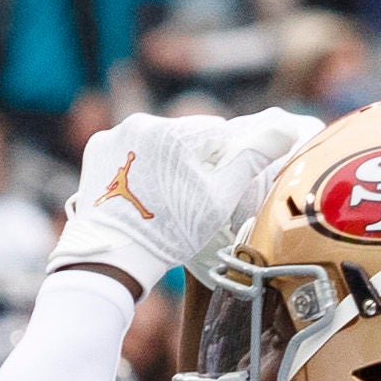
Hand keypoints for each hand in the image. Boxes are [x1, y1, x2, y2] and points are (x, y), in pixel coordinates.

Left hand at [52, 105, 322, 288]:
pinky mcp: (95, 149)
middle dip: (191, 158)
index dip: (221, 160)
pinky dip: (136, 164)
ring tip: (162, 197)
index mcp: (176, 131)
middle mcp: (141, 123)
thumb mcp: (220, 198)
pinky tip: (139, 192)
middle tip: (186, 197)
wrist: (113, 258)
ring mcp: (114, 135)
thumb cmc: (172, 232)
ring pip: (156, 141)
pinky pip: (129, 149)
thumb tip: (285, 129)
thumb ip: (252, 159)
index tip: (213, 186)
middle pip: (184, 135)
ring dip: (164, 159)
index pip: (216, 133)